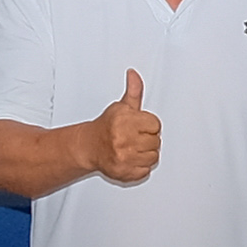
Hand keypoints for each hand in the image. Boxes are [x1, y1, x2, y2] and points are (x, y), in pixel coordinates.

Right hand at [89, 69, 161, 184]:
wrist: (89, 147)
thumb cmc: (107, 126)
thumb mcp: (121, 107)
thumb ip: (134, 91)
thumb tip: (134, 74)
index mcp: (125, 122)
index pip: (155, 125)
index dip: (148, 125)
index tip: (138, 125)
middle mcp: (123, 140)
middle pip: (156, 141)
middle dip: (147, 139)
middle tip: (134, 137)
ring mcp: (124, 158)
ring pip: (153, 157)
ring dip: (146, 154)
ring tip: (133, 148)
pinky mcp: (125, 172)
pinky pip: (145, 171)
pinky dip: (140, 167)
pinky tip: (130, 159)